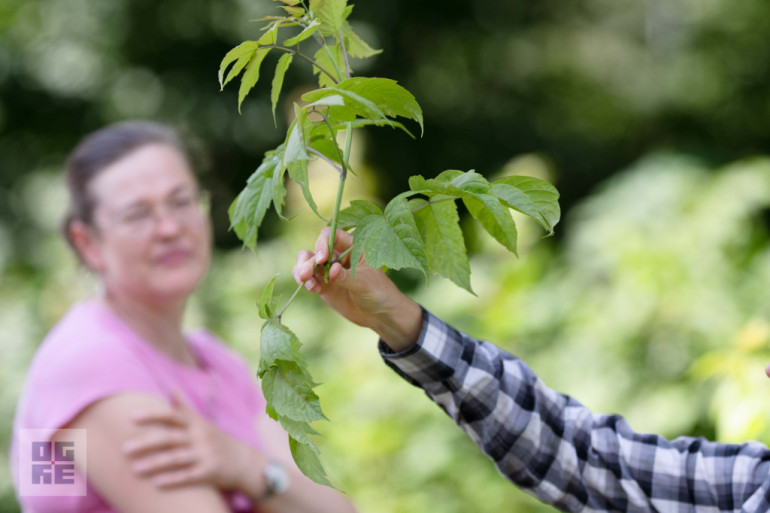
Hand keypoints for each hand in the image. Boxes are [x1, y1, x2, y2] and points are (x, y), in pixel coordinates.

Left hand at [123, 389, 261, 491]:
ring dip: (155, 464)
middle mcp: (200, 437)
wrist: (244, 461)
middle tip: (125, 449)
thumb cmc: (216, 440)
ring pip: (177, 458)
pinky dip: (173, 480)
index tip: (132, 417)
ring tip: (135, 470)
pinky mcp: (210, 472)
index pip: (172, 416)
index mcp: (196, 424)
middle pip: (170, 438)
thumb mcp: (202, 422)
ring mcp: (206, 454)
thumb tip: (172, 387)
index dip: (153, 415)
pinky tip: (156, 484)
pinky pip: (189, 476)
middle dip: (147, 443)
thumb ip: (184, 408)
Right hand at [292, 227, 421, 350]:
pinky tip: (312, 288)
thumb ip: (345, 277)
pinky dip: (305, 281)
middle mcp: (338, 255)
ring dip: (302, 269)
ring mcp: (328, 270)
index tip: (323, 258)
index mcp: (352, 246)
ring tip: (306, 281)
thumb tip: (331, 270)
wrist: (379, 314)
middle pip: (315, 249)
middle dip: (309, 260)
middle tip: (307, 274)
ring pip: (307, 262)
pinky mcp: (323, 285)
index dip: (323, 243)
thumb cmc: (378, 292)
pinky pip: (308, 278)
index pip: (331, 235)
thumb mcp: (364, 283)